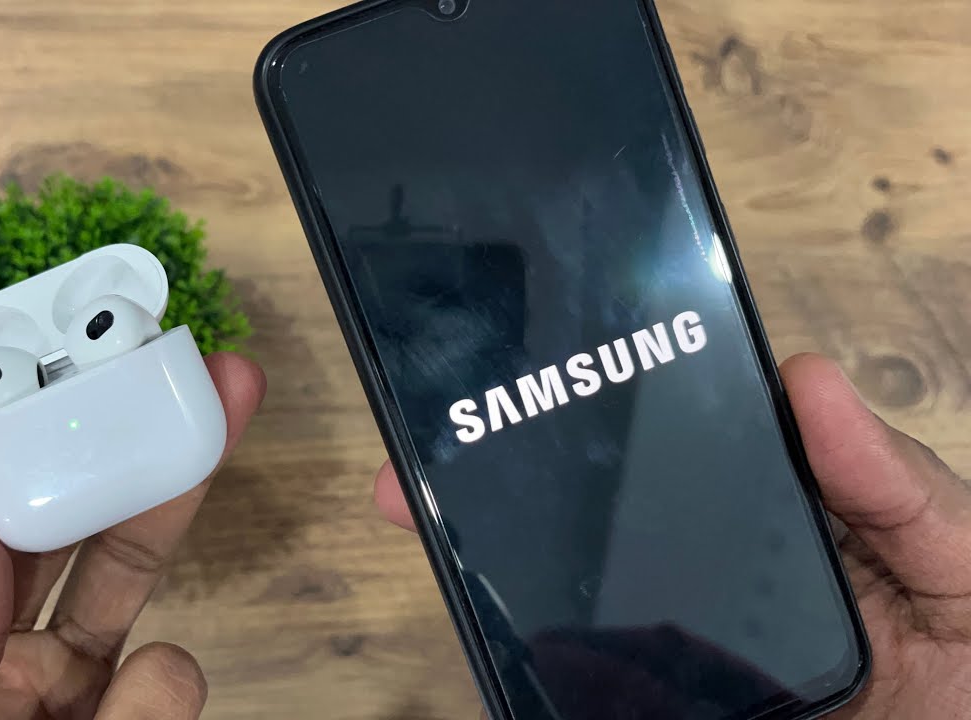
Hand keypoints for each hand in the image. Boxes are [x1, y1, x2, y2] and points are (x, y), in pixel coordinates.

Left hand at [0, 353, 265, 719]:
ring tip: (114, 715)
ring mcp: (95, 709)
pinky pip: (175, 697)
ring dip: (156, 680)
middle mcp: (35, 669)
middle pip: (118, 553)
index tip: (96, 378)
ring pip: (166, 658)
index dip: (62, 450)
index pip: (22, 528)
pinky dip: (161, 710)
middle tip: (217, 388)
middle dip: (167, 470)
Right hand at [373, 352, 970, 718]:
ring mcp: (686, 660)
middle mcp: (715, 579)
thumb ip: (898, 484)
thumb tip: (805, 379)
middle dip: (502, 495)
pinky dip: (537, 670)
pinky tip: (498, 649)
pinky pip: (589, 691)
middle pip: (593, 530)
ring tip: (441, 545)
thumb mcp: (959, 564)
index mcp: (780, 519)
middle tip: (423, 473)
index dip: (593, 416)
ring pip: (573, 610)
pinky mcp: (659, 710)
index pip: (673, 455)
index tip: (523, 381)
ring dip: (500, 578)